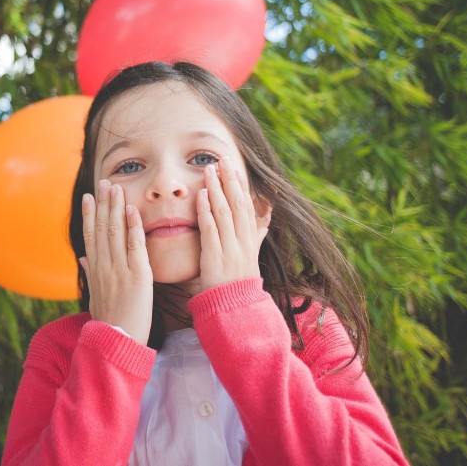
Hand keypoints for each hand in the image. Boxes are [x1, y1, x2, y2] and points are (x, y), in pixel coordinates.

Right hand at [78, 180, 153, 344]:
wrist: (117, 341)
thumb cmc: (109, 321)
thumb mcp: (95, 295)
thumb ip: (90, 273)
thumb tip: (83, 258)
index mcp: (95, 270)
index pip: (90, 235)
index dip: (90, 214)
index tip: (90, 196)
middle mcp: (104, 265)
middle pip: (101, 228)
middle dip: (103, 203)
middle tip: (105, 182)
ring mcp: (119, 269)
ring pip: (115, 232)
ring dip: (116, 207)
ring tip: (117, 188)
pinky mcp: (137, 275)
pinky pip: (134, 246)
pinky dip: (133, 227)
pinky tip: (132, 210)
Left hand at [197, 155, 272, 291]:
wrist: (235, 307)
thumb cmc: (240, 280)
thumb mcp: (253, 253)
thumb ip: (257, 232)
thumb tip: (267, 211)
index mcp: (250, 239)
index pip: (247, 206)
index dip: (241, 185)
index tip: (234, 167)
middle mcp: (242, 241)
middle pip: (238, 204)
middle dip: (229, 180)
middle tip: (222, 159)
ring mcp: (230, 248)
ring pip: (224, 213)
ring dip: (216, 189)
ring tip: (208, 170)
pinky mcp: (215, 257)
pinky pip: (211, 230)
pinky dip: (206, 212)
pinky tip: (200, 196)